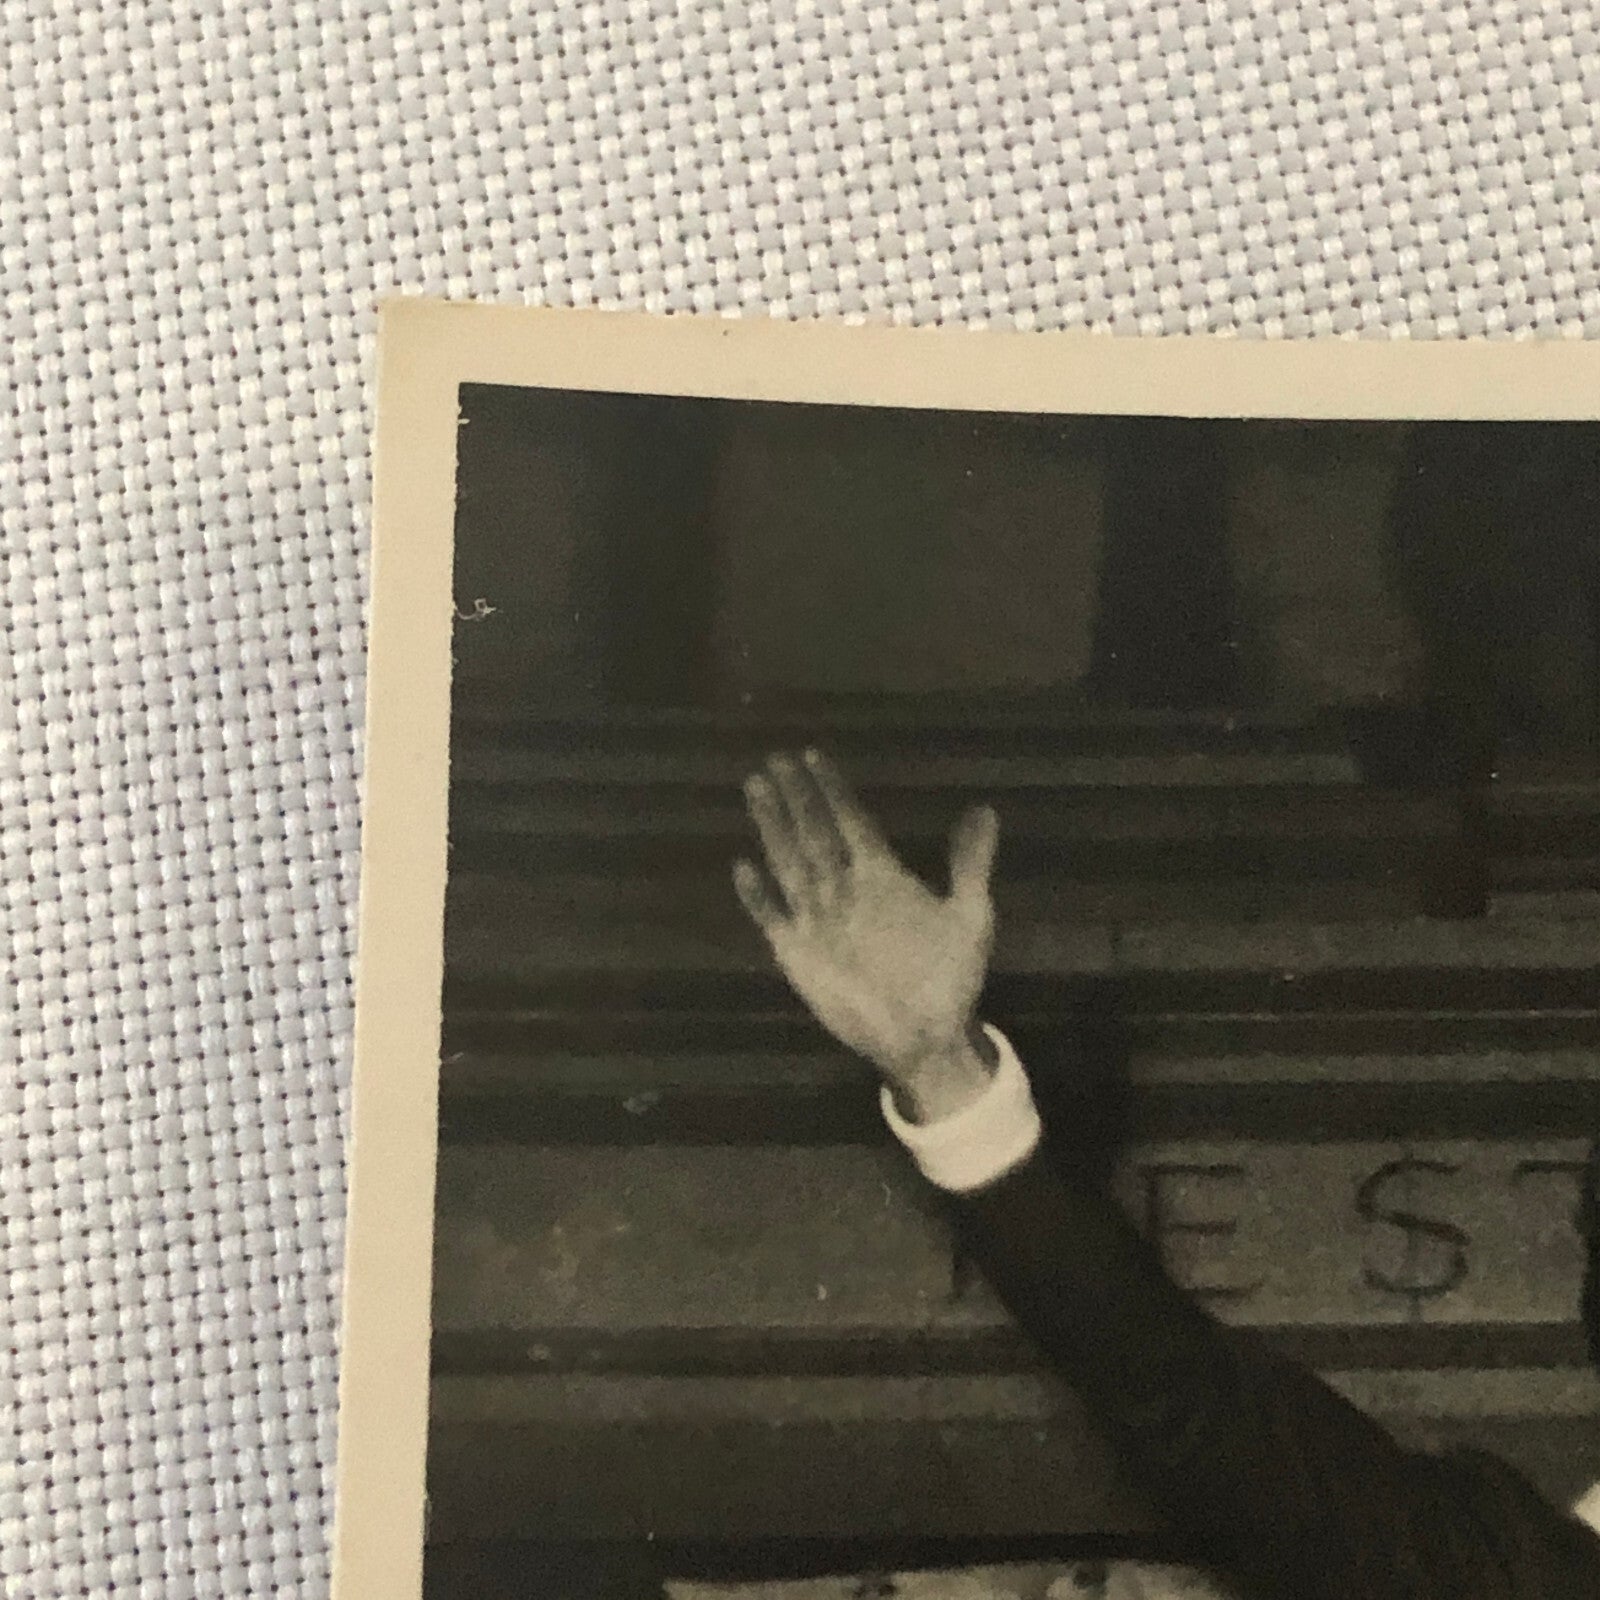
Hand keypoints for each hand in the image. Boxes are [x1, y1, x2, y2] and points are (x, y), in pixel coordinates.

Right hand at [733, 748, 999, 1117]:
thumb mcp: (968, 916)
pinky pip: (772, 916)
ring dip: (772, 827)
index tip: (814, 755)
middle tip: (775, 759)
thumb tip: (985, 808)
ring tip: (756, 789)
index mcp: (881, 875)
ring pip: (790, 861)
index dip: (833, 789)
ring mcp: (818, 917)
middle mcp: (844, 888)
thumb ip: (970, 863)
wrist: (923, 1035)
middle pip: (815, 832)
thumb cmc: (949, 975)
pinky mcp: (798, 950)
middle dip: (796, 797)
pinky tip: (742, 867)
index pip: (851, 820)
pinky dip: (758, 895)